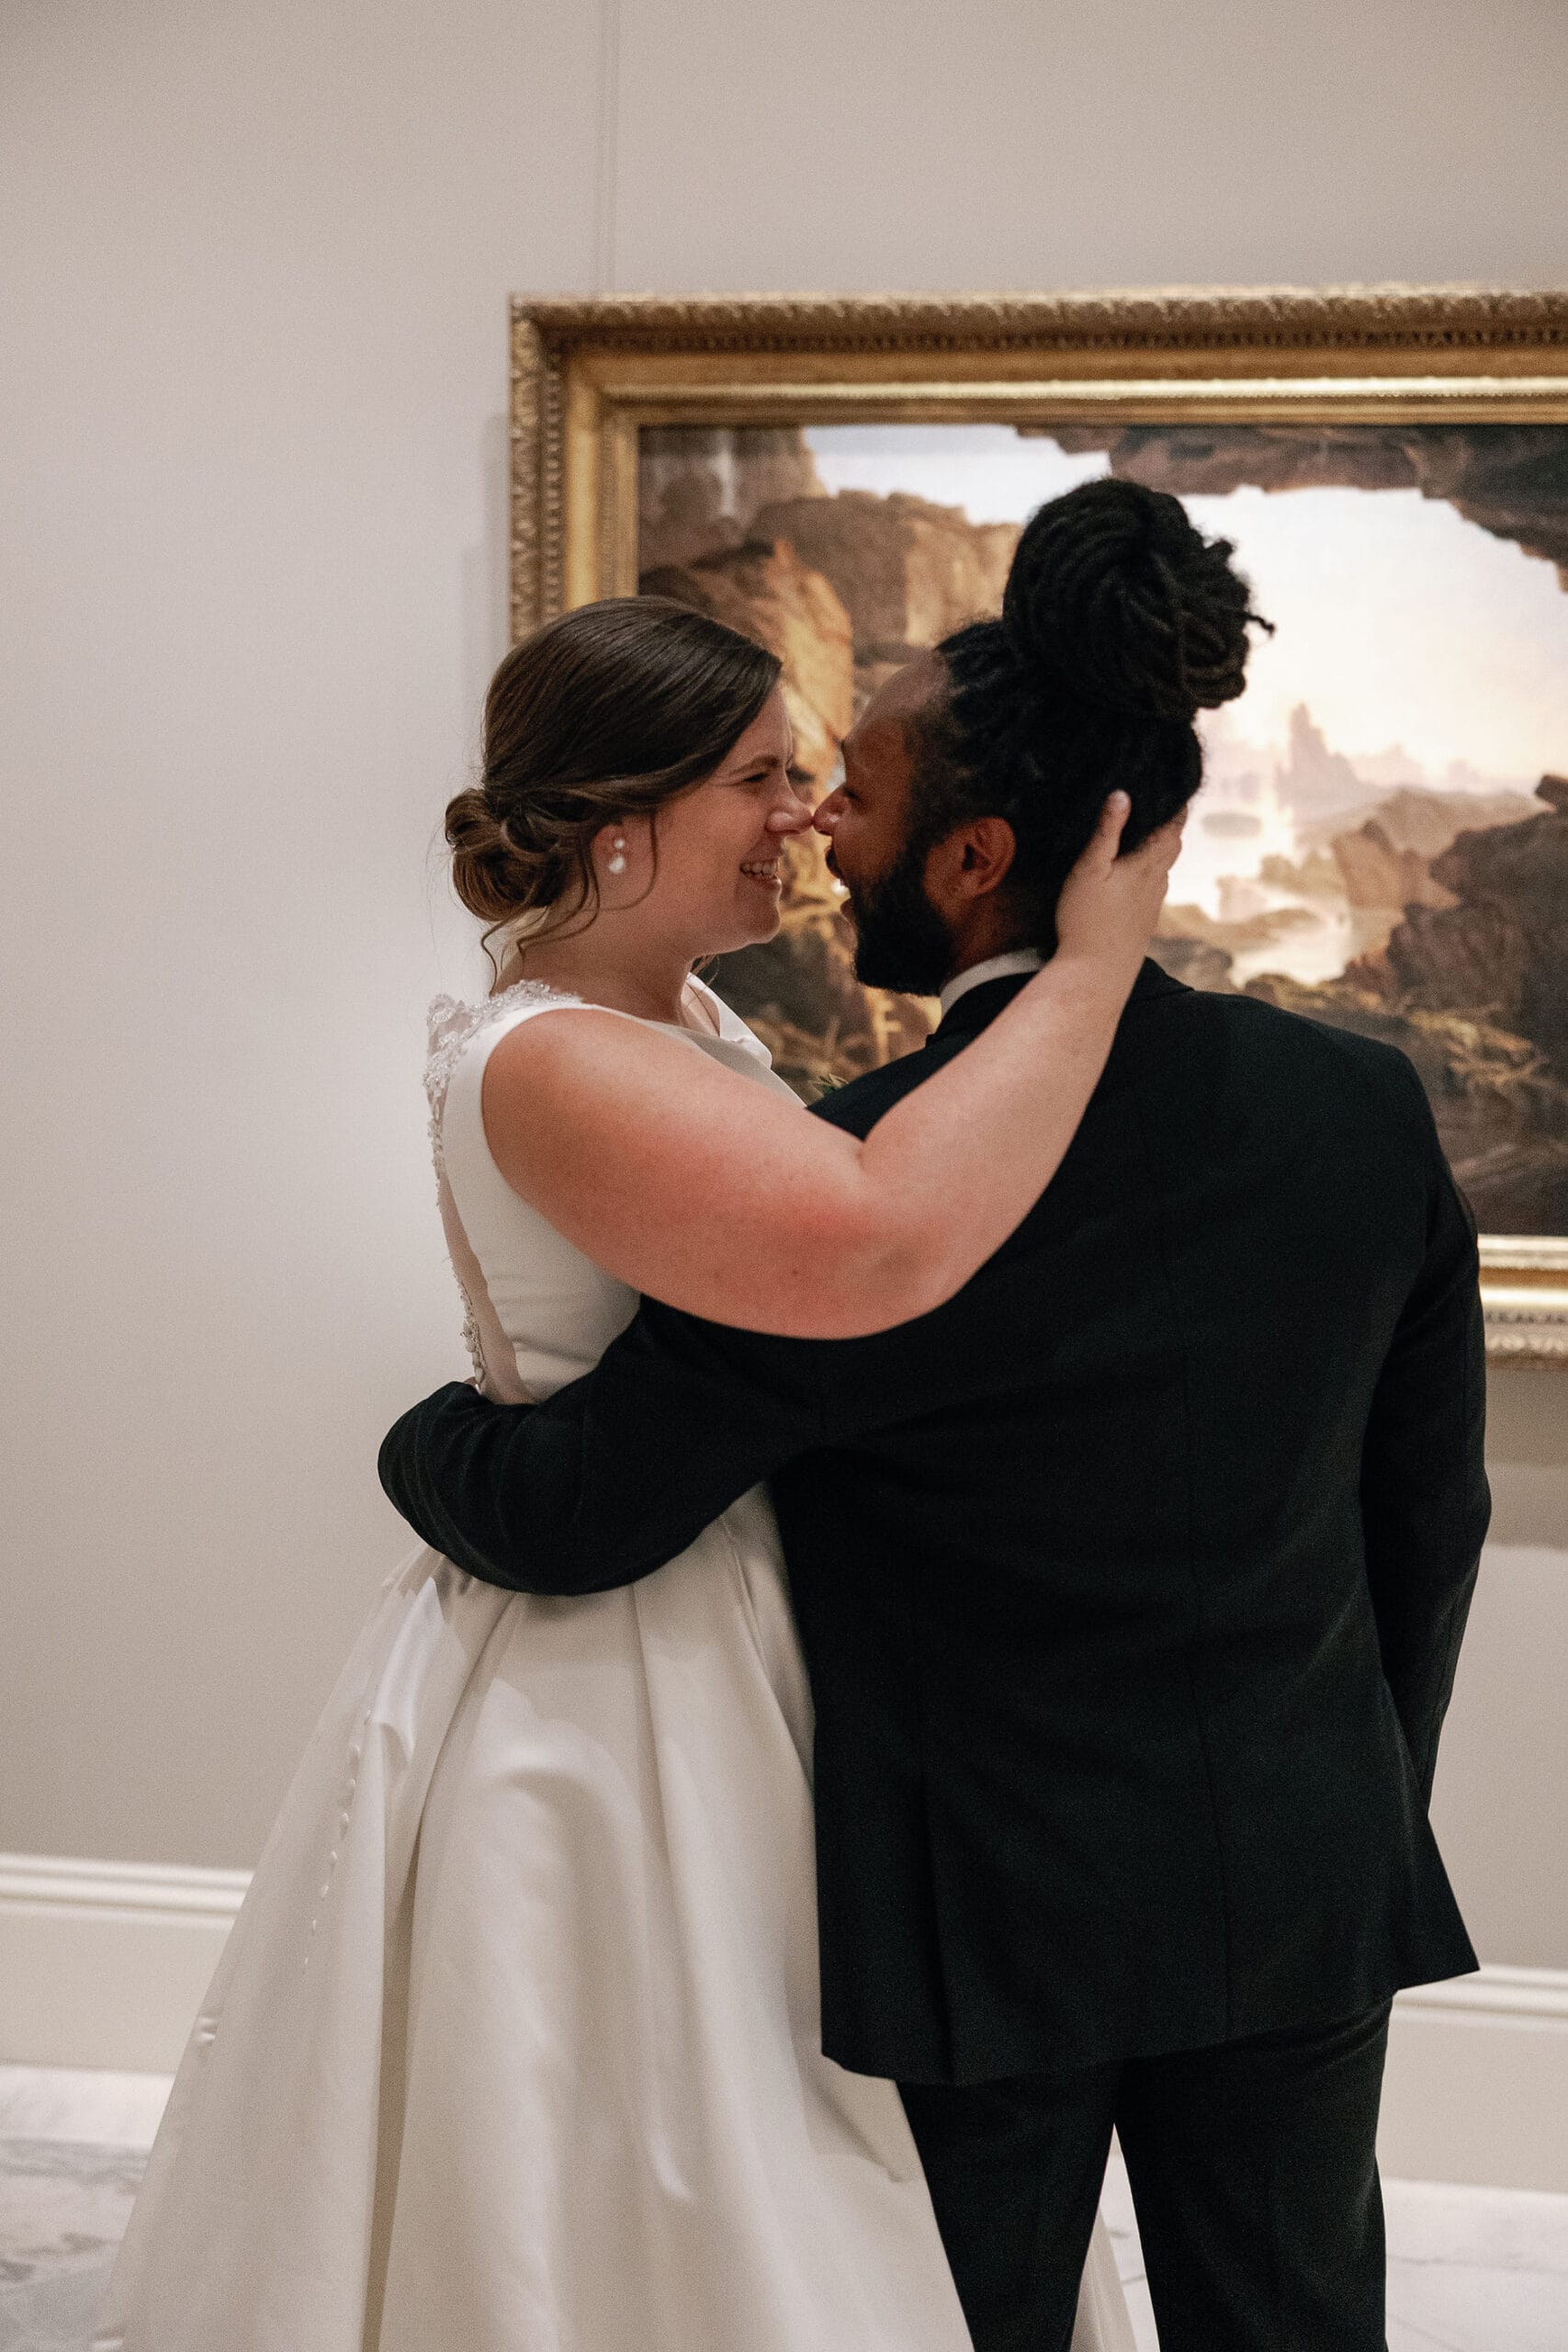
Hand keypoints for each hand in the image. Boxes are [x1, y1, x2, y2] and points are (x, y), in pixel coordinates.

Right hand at [1053, 793, 1184, 969]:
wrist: (1096, 973)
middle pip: (1173, 843)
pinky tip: (1132, 871)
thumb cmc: (1087, 920)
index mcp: (1148, 862)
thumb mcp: (1089, 868)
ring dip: (1159, 846)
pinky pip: (1154, 885)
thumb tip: (1122, 794)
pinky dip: (1149, 869)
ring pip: (1164, 865)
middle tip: (1156, 802)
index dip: (1176, 803)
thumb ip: (1106, 831)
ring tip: (1143, 831)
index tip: (1172, 785)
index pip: (1173, 824)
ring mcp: (1154, 901)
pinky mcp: (1145, 918)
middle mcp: (1158, 880)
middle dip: (1168, 822)